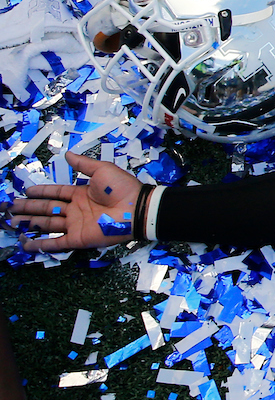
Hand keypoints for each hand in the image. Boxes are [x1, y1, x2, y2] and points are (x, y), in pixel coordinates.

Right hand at [8, 151, 141, 251]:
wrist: (136, 208)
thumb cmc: (122, 188)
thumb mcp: (102, 170)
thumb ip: (83, 164)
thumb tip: (67, 155)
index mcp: (81, 193)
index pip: (56, 193)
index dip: (41, 192)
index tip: (25, 192)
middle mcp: (76, 209)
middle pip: (47, 209)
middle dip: (28, 208)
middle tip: (10, 208)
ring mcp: (76, 224)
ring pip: (47, 225)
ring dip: (30, 224)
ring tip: (12, 222)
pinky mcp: (78, 238)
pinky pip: (56, 243)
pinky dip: (41, 244)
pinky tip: (26, 243)